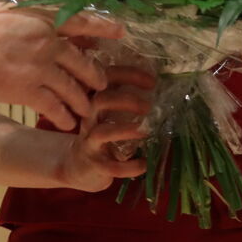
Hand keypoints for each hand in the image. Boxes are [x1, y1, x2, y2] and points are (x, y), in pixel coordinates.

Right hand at [0, 3, 119, 130]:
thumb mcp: (4, 8)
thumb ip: (23, 17)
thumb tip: (30, 21)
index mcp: (43, 16)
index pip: (82, 20)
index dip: (103, 26)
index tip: (120, 31)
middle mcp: (48, 41)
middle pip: (82, 61)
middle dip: (94, 75)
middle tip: (101, 84)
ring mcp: (41, 67)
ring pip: (72, 87)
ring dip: (82, 101)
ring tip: (88, 111)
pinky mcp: (28, 90)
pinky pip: (54, 106)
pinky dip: (63, 116)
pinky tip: (67, 124)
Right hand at [50, 65, 154, 191]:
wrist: (79, 166)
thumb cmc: (102, 134)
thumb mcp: (110, 114)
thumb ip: (127, 101)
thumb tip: (161, 89)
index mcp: (95, 101)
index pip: (107, 78)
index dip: (129, 75)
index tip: (152, 82)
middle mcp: (89, 119)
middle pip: (100, 101)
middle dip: (125, 100)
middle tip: (148, 107)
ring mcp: (89, 142)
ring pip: (102, 133)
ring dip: (126, 130)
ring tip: (146, 132)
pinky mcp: (94, 165)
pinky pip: (110, 166)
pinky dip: (129, 166)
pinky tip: (143, 164)